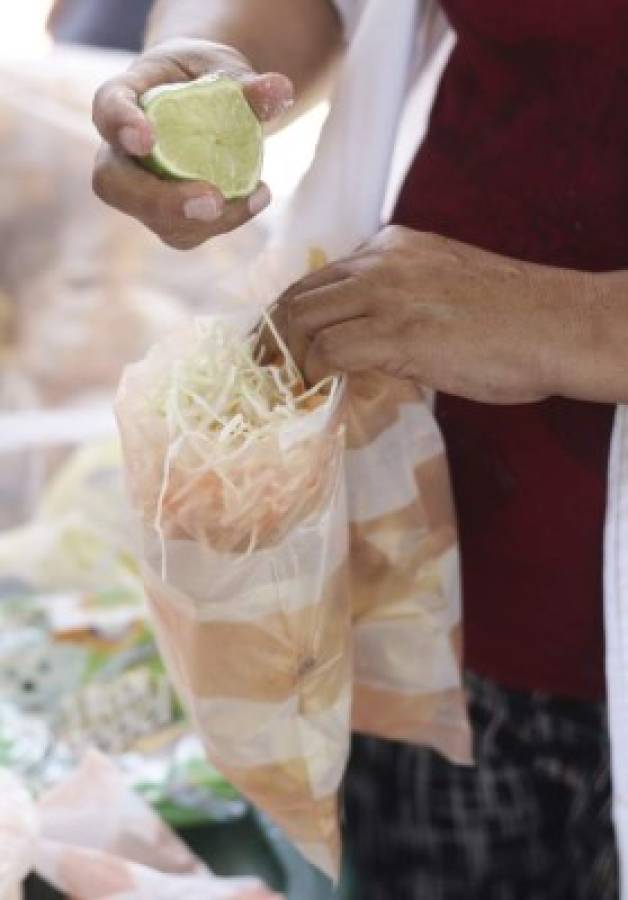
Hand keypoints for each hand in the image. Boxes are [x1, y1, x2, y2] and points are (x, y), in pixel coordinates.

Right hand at [92, 39, 293, 248]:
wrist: (205, 104)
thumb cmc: (205, 80)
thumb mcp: (225, 68)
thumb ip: (247, 82)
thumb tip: (279, 90)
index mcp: (125, 98)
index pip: (107, 109)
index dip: (120, 125)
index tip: (146, 140)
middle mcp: (120, 152)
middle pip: (114, 185)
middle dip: (159, 200)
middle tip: (211, 200)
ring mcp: (139, 191)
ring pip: (154, 219)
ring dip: (206, 220)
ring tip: (256, 196)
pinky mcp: (166, 218)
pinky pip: (186, 233)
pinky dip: (225, 222)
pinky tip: (258, 198)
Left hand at [269, 226, 591, 403]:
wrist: (559, 323)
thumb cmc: (515, 317)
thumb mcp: (446, 290)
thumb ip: (402, 303)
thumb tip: (371, 341)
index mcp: (393, 245)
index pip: (319, 277)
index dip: (289, 314)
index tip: (278, 344)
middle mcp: (381, 261)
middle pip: (298, 294)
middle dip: (270, 335)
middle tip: (261, 370)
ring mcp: (386, 294)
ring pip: (302, 319)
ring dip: (281, 358)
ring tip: (276, 388)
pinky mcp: (396, 332)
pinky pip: (327, 352)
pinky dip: (309, 377)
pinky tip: (309, 395)